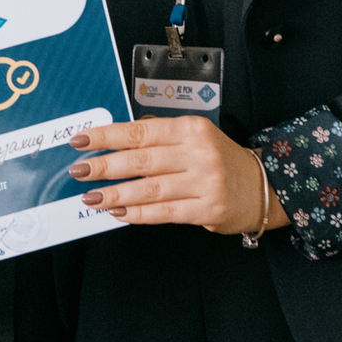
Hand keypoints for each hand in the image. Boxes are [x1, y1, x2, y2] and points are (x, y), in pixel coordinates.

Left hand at [69, 115, 288, 236]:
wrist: (262, 186)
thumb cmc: (219, 159)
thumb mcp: (194, 136)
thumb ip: (160, 134)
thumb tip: (117, 138)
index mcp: (191, 128)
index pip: (140, 131)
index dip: (107, 136)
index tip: (81, 141)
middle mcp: (198, 153)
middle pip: (141, 160)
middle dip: (105, 166)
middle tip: (79, 171)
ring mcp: (204, 182)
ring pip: (149, 189)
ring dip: (115, 194)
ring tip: (91, 197)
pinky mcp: (206, 210)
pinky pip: (164, 212)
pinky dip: (138, 213)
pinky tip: (119, 213)